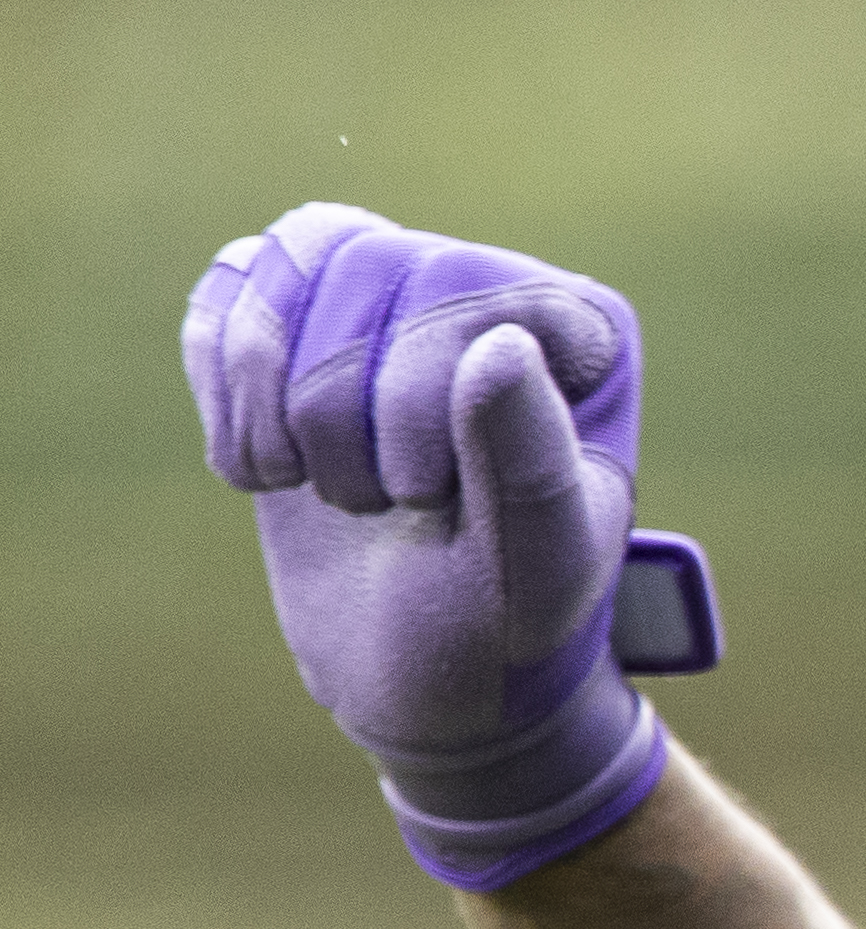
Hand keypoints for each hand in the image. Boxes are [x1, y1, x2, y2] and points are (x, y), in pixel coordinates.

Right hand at [183, 202, 669, 887]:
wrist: (428, 669)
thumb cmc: (506, 622)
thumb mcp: (536, 566)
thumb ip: (531, 464)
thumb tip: (503, 344)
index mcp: (582, 330)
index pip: (462, 281)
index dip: (411, 390)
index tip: (425, 499)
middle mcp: (493, 289)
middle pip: (363, 263)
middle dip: (336, 404)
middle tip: (373, 506)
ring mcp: (394, 296)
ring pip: (289, 259)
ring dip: (269, 394)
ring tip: (311, 484)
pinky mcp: (306, 325)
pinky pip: (229, 283)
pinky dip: (220, 380)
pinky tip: (263, 462)